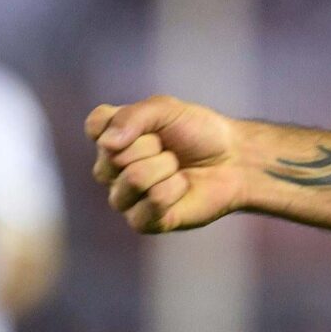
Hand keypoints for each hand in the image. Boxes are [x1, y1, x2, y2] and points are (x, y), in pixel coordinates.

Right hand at [87, 96, 244, 233]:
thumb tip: (107, 143)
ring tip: (177, 168)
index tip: (155, 123)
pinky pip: (153, 201)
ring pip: (133, 178)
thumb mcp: (168, 109)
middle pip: (114, 155)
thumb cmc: (199, 132)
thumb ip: (134, 116)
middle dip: (153, 145)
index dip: (129, 122)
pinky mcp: (142, 221)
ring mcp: (124, 198)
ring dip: (167, 167)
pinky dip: (176, 188)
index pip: (96, 126)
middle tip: (171, 148)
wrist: (234, 158)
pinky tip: (182, 187)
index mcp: (112, 140)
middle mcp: (110, 170)